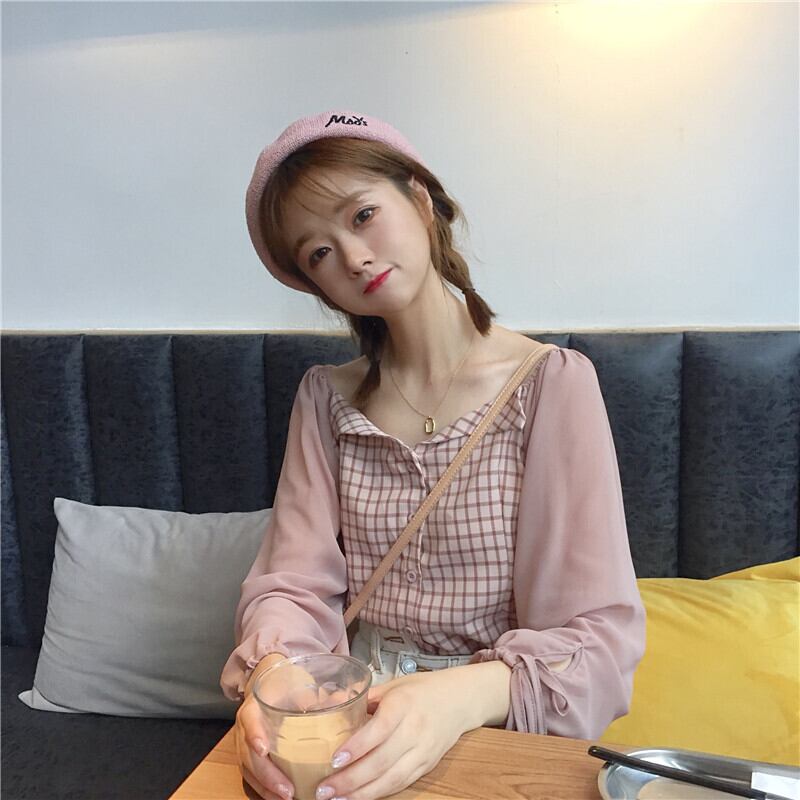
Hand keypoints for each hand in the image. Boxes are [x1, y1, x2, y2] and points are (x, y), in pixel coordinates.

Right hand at [235, 654, 318, 799]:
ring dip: (267, 788)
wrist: (269, 685)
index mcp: (255, 705)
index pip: (250, 719)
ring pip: (249, 771)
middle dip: (267, 775)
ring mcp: (244, 744)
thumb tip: (341, 701)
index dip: (255, 734)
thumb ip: (315, 696)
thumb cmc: (284, 684)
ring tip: (287, 799)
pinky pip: (253, 778)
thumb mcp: (297, 685)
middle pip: (248, 754)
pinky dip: (266, 790)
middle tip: (288, 790)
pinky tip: (281, 799)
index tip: (264, 749)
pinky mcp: (249, 757)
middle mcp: (245, 727)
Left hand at [313, 667, 484, 799]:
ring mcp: (423, 751)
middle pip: (382, 760)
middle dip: (351, 779)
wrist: (460, 699)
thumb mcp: (393, 685)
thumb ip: (364, 698)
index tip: (334, 760)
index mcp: (403, 704)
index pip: (380, 729)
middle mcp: (415, 729)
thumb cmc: (421, 690)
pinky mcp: (427, 766)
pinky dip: (378, 794)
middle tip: (324, 789)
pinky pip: (401, 784)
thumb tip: (331, 706)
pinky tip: (358, 797)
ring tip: (336, 799)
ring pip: (391, 779)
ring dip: (362, 794)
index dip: (357, 746)